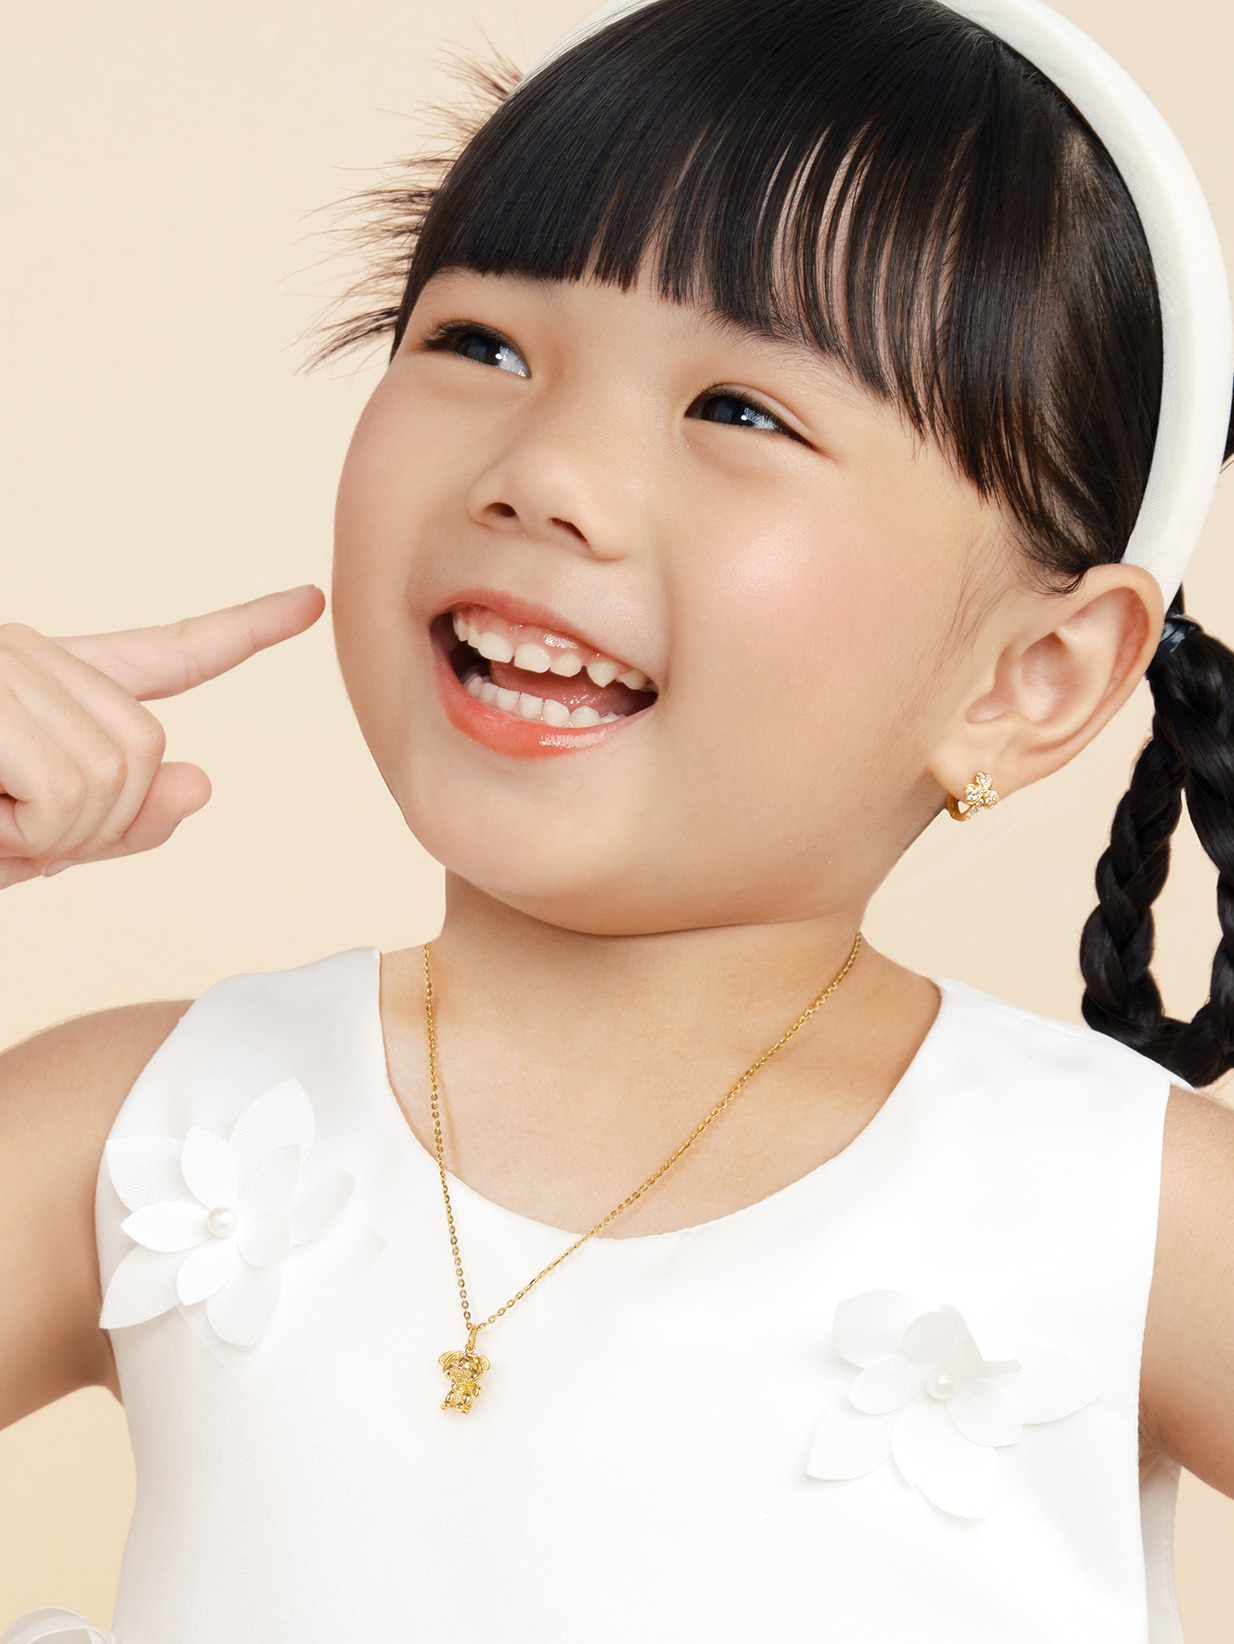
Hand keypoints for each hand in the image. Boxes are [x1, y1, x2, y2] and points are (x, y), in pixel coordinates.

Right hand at [0, 585, 324, 888]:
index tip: (311, 602)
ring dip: (50, 833)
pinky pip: (62, 796)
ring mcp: (12, 666)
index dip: (249, 631)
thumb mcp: (43, 838)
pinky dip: (25, 835)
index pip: (174, 653)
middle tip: (21, 827)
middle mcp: (37, 655)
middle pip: (149, 750)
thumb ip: (124, 822)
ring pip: (111, 777)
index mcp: (59, 681)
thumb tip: (199, 784)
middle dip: (96, 822)